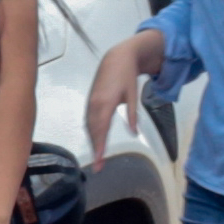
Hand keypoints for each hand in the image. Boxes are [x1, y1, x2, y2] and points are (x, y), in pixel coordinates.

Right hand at [82, 38, 150, 157]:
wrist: (116, 57)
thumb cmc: (127, 76)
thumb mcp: (133, 95)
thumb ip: (133, 115)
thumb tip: (134, 133)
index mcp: (105, 103)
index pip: (101, 129)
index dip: (99, 146)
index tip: (99, 160)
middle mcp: (95, 104)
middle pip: (93, 131)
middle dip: (95, 149)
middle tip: (99, 166)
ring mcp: (91, 102)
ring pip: (89, 126)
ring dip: (92, 141)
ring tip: (97, 156)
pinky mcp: (90, 100)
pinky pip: (88, 120)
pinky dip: (91, 131)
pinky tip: (94, 138)